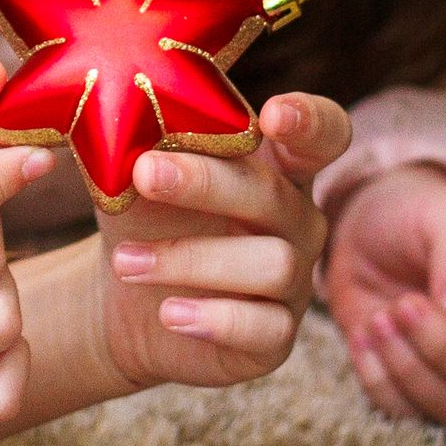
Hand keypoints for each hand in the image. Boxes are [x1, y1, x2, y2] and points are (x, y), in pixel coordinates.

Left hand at [93, 92, 350, 391]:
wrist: (122, 293)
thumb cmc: (143, 213)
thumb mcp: (138, 171)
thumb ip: (148, 139)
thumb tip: (129, 108)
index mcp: (276, 166)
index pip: (323, 133)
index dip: (309, 121)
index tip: (272, 116)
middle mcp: (297, 220)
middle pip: (275, 195)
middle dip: (207, 183)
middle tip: (144, 174)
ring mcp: (293, 281)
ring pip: (272, 264)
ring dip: (189, 259)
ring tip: (125, 262)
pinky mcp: (275, 337)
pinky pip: (264, 328)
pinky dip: (213, 319)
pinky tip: (169, 313)